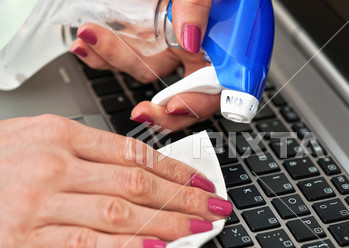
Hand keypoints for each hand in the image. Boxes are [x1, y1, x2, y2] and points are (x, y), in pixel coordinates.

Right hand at [0, 115, 231, 247]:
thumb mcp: (38, 137)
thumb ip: (86, 152)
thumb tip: (138, 167)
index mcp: (60, 134)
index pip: (134, 153)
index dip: (174, 169)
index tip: (199, 180)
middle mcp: (54, 164)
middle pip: (136, 181)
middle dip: (182, 195)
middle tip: (213, 205)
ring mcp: (40, 201)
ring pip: (121, 211)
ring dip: (166, 220)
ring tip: (198, 226)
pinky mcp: (25, 237)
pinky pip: (87, 242)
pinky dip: (126, 246)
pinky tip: (156, 246)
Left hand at [70, 0, 218, 131]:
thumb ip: (200, 4)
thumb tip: (190, 38)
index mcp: (230, 41)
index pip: (221, 88)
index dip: (200, 103)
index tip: (174, 108)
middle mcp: (204, 47)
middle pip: (184, 92)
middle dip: (160, 105)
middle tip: (143, 110)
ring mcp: (174, 41)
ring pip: (148, 69)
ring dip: (118, 61)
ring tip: (92, 38)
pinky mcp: (149, 31)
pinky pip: (130, 52)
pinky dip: (108, 51)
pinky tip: (92, 42)